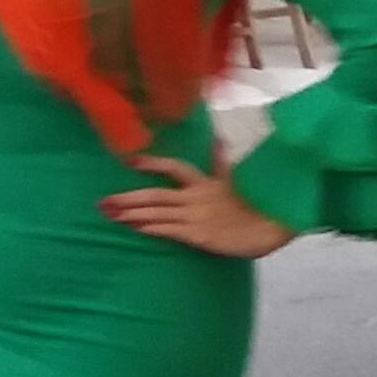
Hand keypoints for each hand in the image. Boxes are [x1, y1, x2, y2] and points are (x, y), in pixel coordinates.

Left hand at [97, 154, 295, 257]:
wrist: (273, 227)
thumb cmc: (259, 205)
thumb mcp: (240, 180)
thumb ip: (223, 163)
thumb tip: (218, 141)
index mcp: (207, 183)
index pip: (175, 168)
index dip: (152, 164)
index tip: (131, 162)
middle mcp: (198, 197)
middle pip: (156, 194)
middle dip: (127, 198)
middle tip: (103, 202)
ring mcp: (198, 217)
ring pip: (157, 213)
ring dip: (132, 214)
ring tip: (111, 214)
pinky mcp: (200, 236)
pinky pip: (169, 231)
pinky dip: (150, 228)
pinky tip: (134, 228)